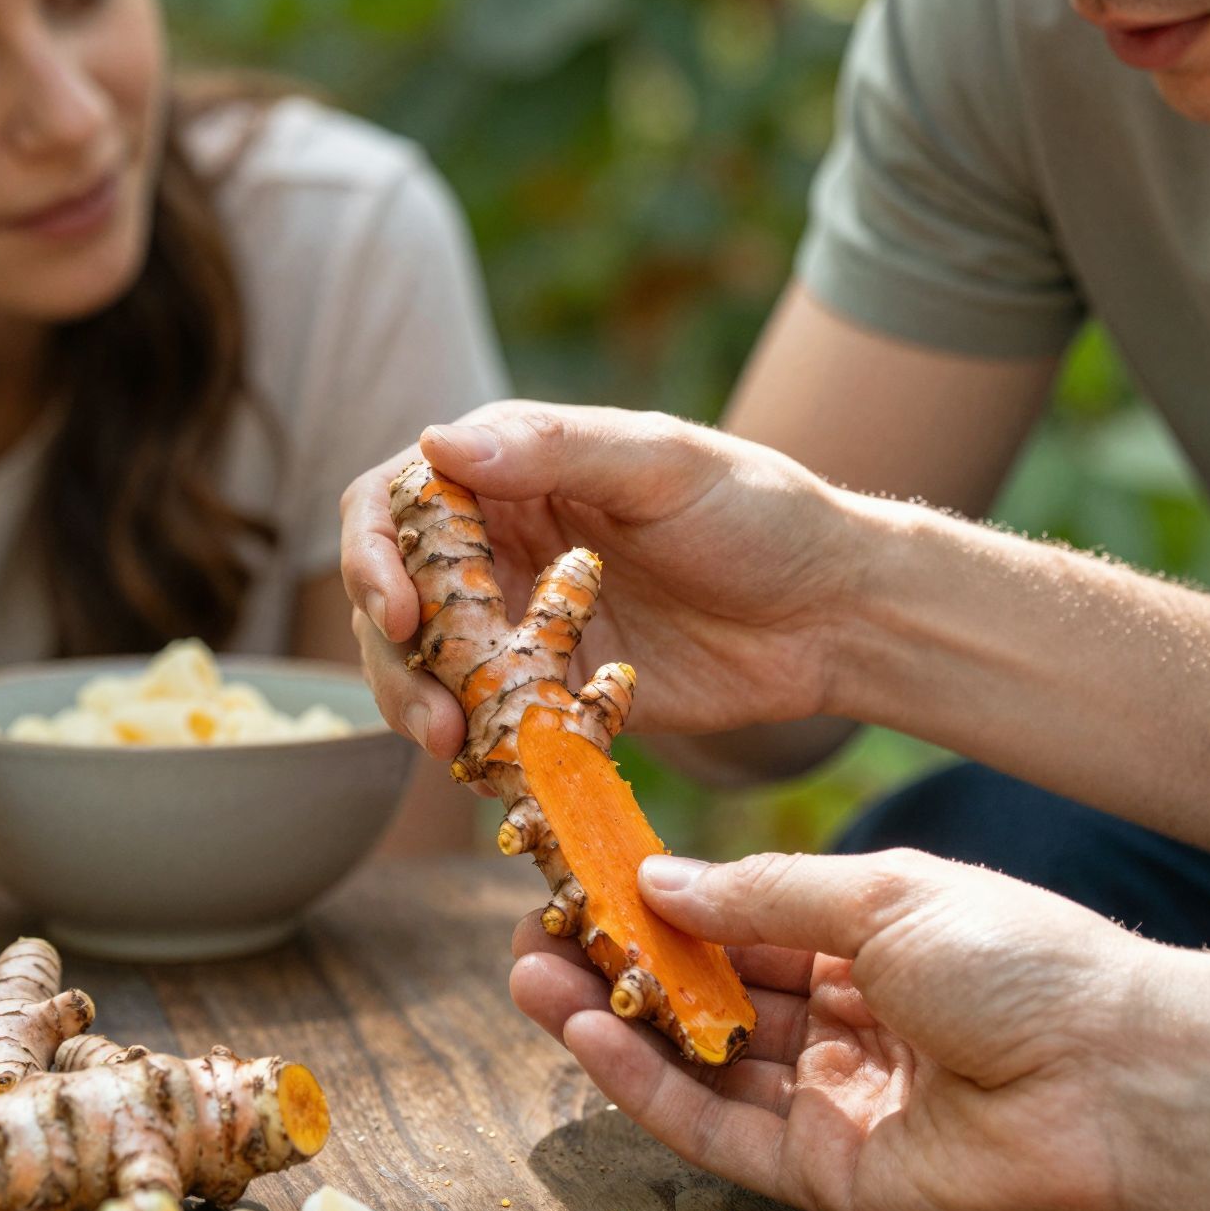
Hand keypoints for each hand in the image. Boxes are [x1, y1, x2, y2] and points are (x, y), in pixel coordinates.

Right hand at [338, 402, 854, 759]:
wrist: (835, 613)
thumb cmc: (761, 514)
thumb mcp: (664, 465)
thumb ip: (554, 449)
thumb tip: (436, 440)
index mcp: (516, 468)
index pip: (398, 501)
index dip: (374, 554)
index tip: (399, 610)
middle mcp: (504, 543)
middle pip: (397, 595)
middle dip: (392, 654)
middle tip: (430, 710)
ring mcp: (525, 621)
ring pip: (428, 666)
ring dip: (421, 705)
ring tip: (454, 746)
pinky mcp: (555, 690)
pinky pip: (487, 719)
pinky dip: (476, 745)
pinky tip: (492, 769)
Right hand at [510, 848, 1150, 1210]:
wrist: (1114, 1071)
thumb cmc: (1016, 958)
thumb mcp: (880, 895)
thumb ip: (760, 894)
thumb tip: (653, 880)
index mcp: (860, 944)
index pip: (733, 926)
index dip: (655, 908)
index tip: (575, 879)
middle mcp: (837, 1023)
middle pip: (703, 999)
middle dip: (614, 968)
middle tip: (527, 938)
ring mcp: (827, 1101)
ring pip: (696, 1064)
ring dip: (611, 1022)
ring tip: (530, 977)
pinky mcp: (823, 1176)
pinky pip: (717, 1131)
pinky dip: (648, 1085)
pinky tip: (586, 1035)